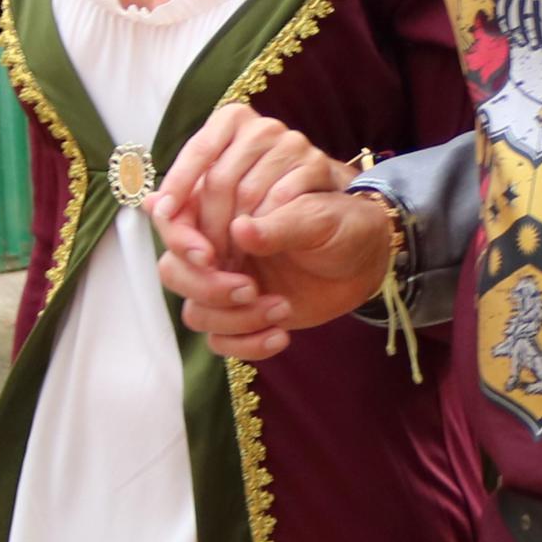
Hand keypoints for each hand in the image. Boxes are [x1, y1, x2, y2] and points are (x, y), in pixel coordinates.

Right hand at [154, 103, 396, 359]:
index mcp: (224, 199)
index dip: (178, 232)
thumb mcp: (322, 215)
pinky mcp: (238, 313)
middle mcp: (215, 240)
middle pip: (173, 266)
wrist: (367, 259)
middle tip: (249, 287)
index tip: (203, 252)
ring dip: (233, 316)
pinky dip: (248, 343)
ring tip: (282, 307)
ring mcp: (224, 278)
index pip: (174, 212)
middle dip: (208, 283)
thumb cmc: (343, 222)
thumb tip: (241, 231)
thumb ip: (282, 222)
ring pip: (193, 309)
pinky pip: (219, 339)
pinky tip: (282, 336)